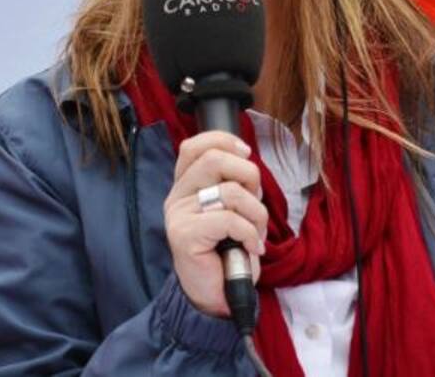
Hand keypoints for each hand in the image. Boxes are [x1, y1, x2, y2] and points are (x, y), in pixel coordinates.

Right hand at [163, 131, 267, 316]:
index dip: (224, 141)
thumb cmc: (226, 250)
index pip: (195, 146)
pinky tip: (251, 247)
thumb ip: (232, 183)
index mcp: (186, 185)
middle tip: (257, 201)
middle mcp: (177, 196)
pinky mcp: (185, 235)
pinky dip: (251, 233)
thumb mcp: (231, 209)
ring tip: (256, 232)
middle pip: (215, 160)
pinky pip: (230, 220)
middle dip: (250, 176)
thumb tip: (248, 160)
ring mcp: (179, 215)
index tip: (246, 154)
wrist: (214, 294)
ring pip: (230, 191)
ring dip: (257, 213)